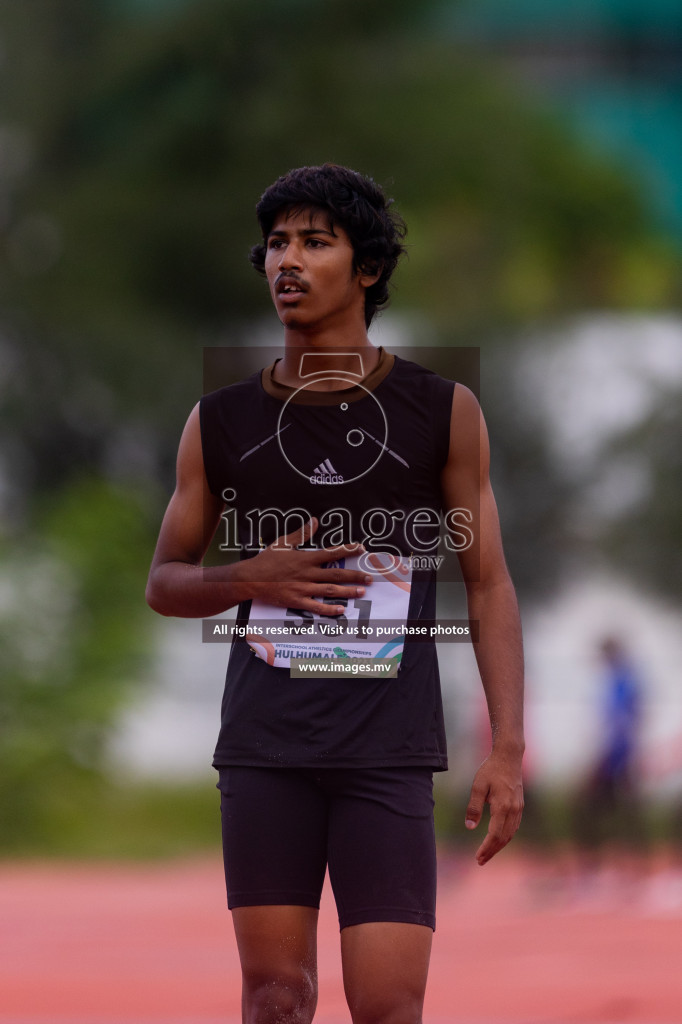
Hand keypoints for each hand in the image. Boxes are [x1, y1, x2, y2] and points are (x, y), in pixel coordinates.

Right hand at [245, 517, 371, 615]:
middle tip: (369, 578)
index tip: (362, 549)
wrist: (250, 579)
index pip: (331, 553)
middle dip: (355, 575)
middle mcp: (307, 573)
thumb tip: (314, 521)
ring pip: (330, 590)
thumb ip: (301, 534)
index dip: (348, 550)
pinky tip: (341, 609)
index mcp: (305, 558)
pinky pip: (316, 606)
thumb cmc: (266, 560)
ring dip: (348, 591)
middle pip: (336, 573)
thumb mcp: (283, 543)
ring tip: (362, 592)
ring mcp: (302, 588)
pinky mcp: (296, 601)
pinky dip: (329, 609)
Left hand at [464, 748, 523, 865]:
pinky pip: (514, 827)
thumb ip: (474, 807)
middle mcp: (513, 810)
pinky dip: (506, 837)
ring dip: (499, 846)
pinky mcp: (519, 806)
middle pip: (504, 838)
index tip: (478, 857)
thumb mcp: (478, 786)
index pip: (495, 834)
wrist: (509, 757)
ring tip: (487, 854)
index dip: (487, 848)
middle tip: (480, 861)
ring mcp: (518, 808)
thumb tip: (469, 827)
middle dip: (492, 851)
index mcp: (502, 806)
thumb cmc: (490, 770)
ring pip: (510, 834)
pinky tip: (498, 840)